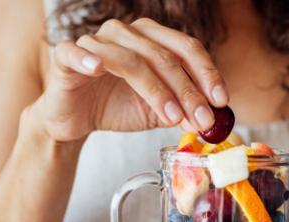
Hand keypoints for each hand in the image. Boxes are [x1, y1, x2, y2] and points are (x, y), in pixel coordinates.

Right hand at [37, 18, 227, 141]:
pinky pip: (76, 52)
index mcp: (151, 40)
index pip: (186, 48)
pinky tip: (97, 70)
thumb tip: (208, 121)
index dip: (206, 73)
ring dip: (156, 90)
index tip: (221, 100)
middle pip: (164, 56)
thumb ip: (181, 112)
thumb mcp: (157, 112)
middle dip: (188, 91)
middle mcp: (126, 34)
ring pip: (132, 60)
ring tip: (173, 117)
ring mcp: (96, 42)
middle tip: (202, 119)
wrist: (76, 119)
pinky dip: (87, 59)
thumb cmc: (116, 106)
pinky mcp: (66, 56)